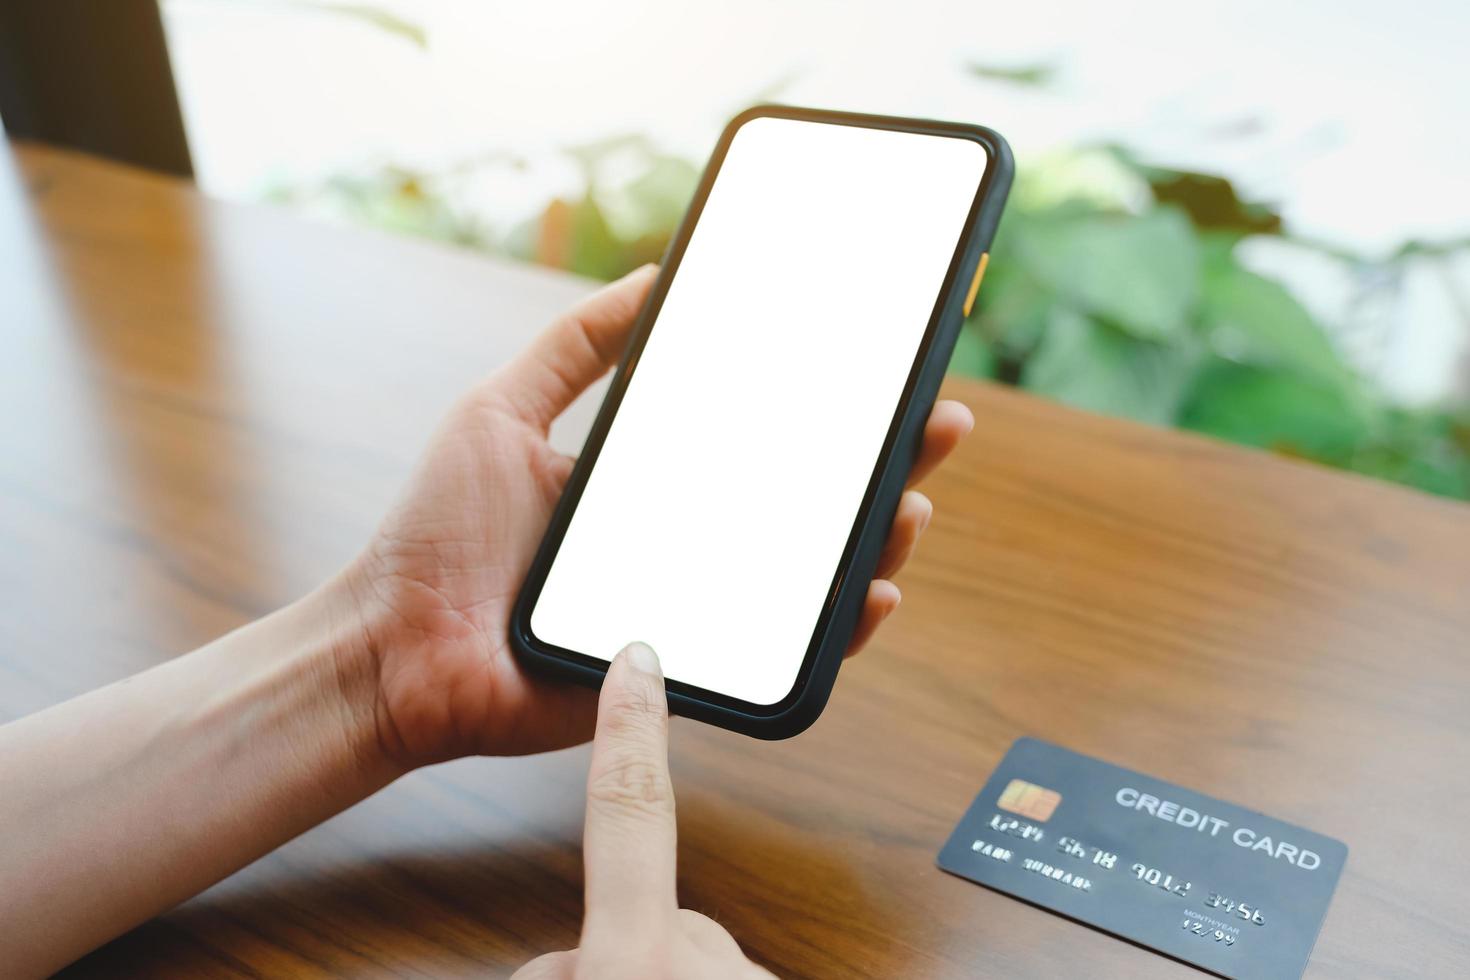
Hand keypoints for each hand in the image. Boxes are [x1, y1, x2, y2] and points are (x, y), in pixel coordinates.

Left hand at [345, 265, 974, 766]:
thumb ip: (571, 347)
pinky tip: (873, 591)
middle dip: (882, 465)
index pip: (762, 440)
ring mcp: (694, 609)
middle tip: (936, 421)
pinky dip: (837, 631)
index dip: (828, 409)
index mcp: (656, 484)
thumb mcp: (501, 410)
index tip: (885, 364)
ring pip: (811, 581)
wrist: (394, 646)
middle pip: (806, 506)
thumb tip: (651, 277)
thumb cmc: (437, 534)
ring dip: (877, 540)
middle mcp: (688, 544)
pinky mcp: (686, 674)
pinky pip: (781, 661)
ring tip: (912, 500)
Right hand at [511, 644, 772, 979]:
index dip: (628, 729)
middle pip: (638, 919)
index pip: (629, 813)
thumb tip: (557, 959)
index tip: (638, 661)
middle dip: (609, 953)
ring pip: (674, 957)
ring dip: (648, 979)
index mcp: (640, 967)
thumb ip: (547, 972)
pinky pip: (712, 978)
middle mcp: (711, 970)